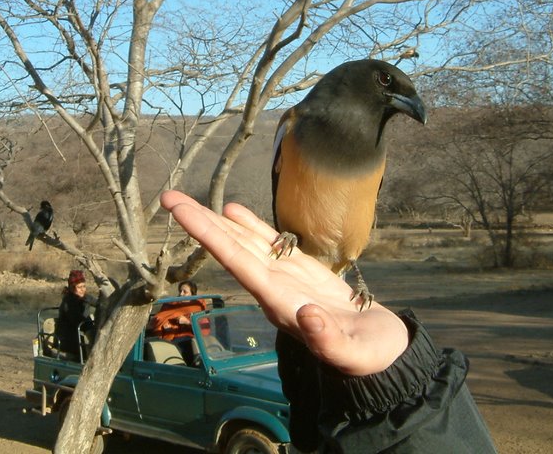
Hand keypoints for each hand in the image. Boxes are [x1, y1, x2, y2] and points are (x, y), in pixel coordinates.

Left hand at [160, 191, 407, 375]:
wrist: (383, 353)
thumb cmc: (370, 354)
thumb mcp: (354, 353)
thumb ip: (329, 340)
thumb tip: (307, 315)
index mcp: (279, 303)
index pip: (237, 263)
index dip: (210, 236)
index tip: (182, 215)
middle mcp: (273, 288)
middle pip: (231, 249)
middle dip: (201, 223)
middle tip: (170, 198)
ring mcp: (285, 278)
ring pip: (246, 243)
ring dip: (219, 221)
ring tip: (190, 200)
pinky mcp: (302, 271)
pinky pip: (270, 244)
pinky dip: (250, 226)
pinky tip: (233, 210)